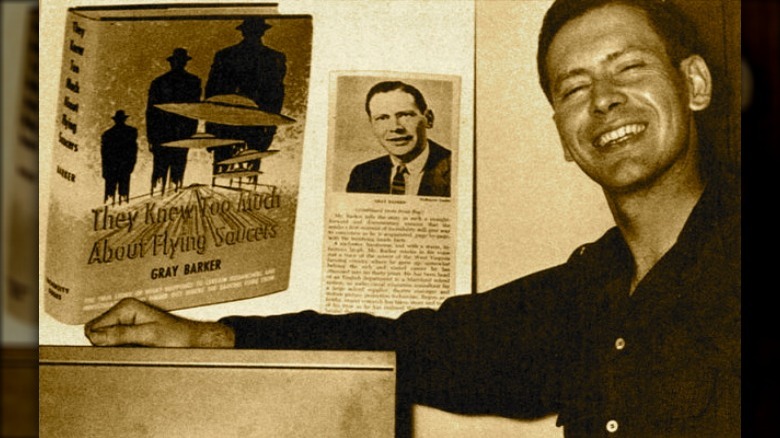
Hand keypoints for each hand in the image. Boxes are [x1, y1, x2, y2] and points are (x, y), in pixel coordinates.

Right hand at [84, 298, 234, 347]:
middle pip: (96, 334)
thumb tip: (96, 336)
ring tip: (136, 349)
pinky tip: (135, 349)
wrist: (192, 341)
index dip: (102, 342)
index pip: (93, 327)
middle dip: (108, 345)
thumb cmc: (177, 336)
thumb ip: (121, 334)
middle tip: (130, 349)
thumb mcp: (149, 336)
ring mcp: (125, 321)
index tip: (119, 347)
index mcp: (126, 307)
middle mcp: (124, 311)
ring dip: (115, 348)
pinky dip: (121, 349)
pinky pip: (113, 344)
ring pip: (103, 340)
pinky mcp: (129, 331)